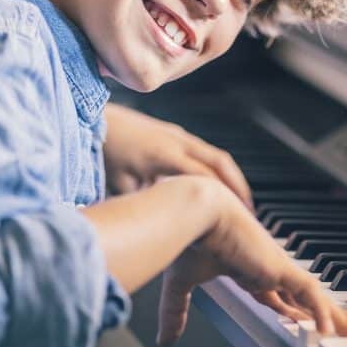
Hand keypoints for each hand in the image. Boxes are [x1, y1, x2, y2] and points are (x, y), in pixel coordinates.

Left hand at [103, 103, 251, 208]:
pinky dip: (218, 169)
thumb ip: (145, 201)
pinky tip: (218, 187)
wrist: (97, 119)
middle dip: (238, 186)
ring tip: (240, 201)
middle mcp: (178, 141)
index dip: (224, 196)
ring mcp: (179, 135)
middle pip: (220, 162)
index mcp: (165, 155)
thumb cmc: (106, 154)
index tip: (237, 215)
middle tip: (250, 211)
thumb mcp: (122, 184)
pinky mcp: (175, 134)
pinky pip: (205, 152)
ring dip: (231, 177)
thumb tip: (160, 227)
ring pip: (216, 155)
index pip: (205, 176)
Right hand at [156, 181, 346, 345]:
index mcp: (246, 271)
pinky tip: (330, 332)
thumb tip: (167, 340)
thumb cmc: (186, 238)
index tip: (305, 326)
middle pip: (304, 298)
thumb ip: (176, 312)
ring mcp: (276, 268)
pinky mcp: (279, 267)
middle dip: (325, 314)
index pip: (277, 297)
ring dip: (336, 317)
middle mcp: (266, 269)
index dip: (293, 313)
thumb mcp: (181, 285)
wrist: (193, 212)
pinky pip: (310, 294)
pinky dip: (321, 313)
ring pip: (316, 297)